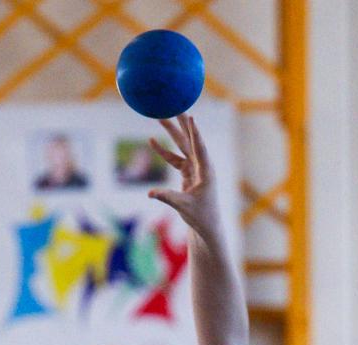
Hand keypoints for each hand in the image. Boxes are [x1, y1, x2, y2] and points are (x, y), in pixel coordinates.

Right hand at [146, 115, 224, 247]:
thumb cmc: (201, 217)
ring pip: (182, 146)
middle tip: (174, 106)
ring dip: (171, 132)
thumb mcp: (183, 207)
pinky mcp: (188, 173)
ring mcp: (195, 168)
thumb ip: (167, 197)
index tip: (191, 116)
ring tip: (160, 117)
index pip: (200, 148)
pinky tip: (152, 140)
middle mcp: (202, 166)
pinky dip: (164, 151)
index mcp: (206, 172)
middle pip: (191, 140)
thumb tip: (150, 193)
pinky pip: (174, 159)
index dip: (195, 132)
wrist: (207, 225)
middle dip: (181, 124)